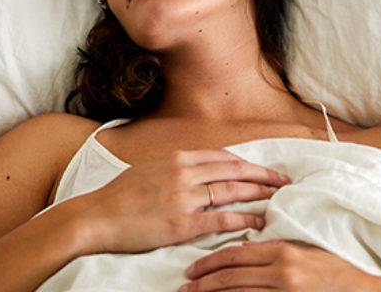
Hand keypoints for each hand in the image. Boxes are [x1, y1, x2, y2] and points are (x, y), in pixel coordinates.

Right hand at [72, 149, 291, 253]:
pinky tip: (259, 223)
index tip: (265, 168)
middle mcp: (185, 173)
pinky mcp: (183, 223)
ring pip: (234, 191)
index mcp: (177, 158)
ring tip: (279, 198)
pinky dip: (245, 219)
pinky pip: (223, 219)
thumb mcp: (148, 171)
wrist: (95, 217)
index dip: (249, 162)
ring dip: (261, 194)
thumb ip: (174, 169)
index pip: (224, 157)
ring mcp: (185, 197)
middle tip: (285, 181)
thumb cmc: (117, 196)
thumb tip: (193, 170)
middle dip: (264, 175)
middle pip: (235, 170)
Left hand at [180, 240, 380, 291]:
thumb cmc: (332, 272)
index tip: (192, 268)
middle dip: (201, 283)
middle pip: (230, 276)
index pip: (235, 254)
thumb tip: (240, 249)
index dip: (209, 262)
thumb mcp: (303, 252)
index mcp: (283, 251)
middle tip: (183, 287)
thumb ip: (272, 250)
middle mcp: (282, 272)